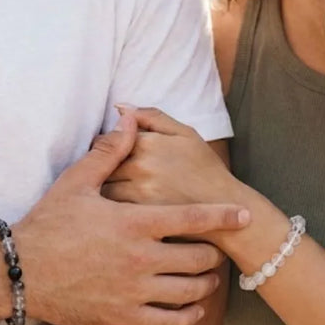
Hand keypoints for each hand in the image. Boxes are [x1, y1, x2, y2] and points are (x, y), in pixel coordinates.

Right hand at [14, 114, 248, 324]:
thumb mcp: (77, 181)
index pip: (192, 217)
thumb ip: (110, 151)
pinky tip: (192, 308)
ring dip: (205, 284)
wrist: (19, 272)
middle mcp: (140, 258)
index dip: (222, 216)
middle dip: (214, 252)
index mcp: (134, 221)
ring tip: (208, 278)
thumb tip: (129, 119)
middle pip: (198, 257)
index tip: (243, 215)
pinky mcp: (124, 317)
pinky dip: (188, 315)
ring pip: (189, 291)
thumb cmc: (49, 223)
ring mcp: (133, 291)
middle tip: (218, 249)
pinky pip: (169, 322)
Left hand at [102, 106, 242, 210]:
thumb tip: (120, 107)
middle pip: (100, 165)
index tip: (109, 156)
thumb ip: (151, 116)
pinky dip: (110, 209)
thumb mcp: (185, 133)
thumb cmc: (205, 169)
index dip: (104, 150)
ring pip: (102, 189)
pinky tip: (116, 211)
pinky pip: (112, 210)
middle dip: (98, 170)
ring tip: (107, 194)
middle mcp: (140, 166)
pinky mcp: (139, 217)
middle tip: (103, 175)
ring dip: (101, 190)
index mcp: (148, 142)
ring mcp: (138, 193)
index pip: (106, 141)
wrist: (225, 207)